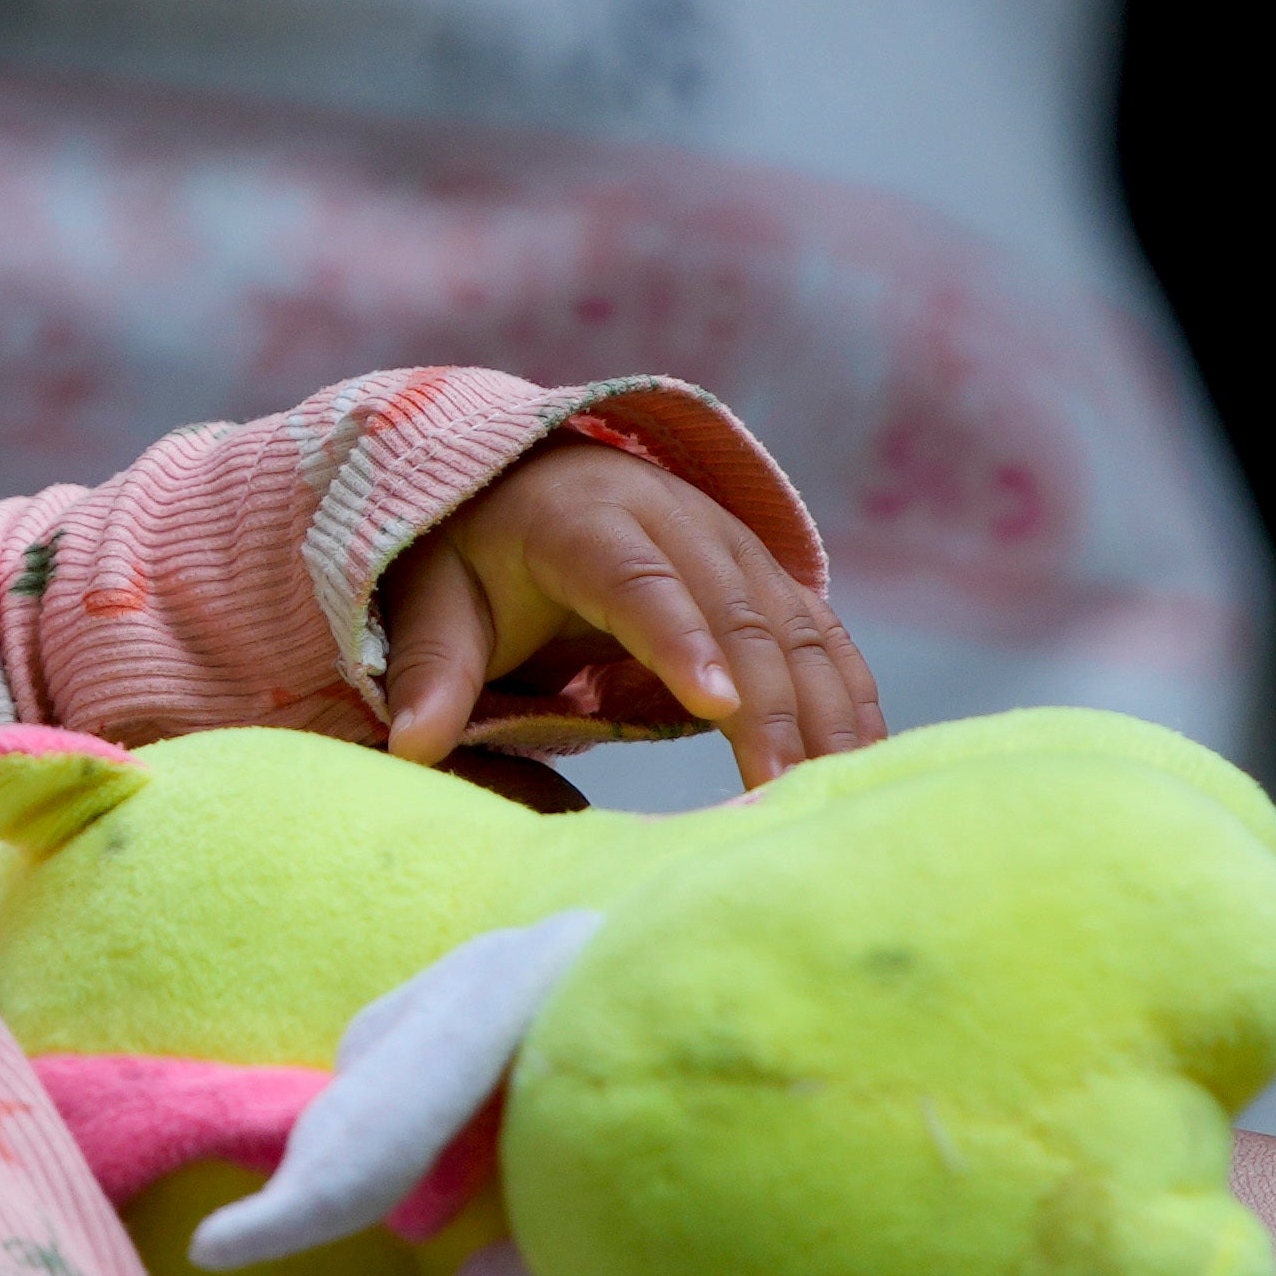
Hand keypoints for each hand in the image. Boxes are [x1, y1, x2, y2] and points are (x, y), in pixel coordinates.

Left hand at [379, 434, 881, 783]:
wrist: (527, 483)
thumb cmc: (473, 557)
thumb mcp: (433, 602)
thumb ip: (429, 671)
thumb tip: (411, 745)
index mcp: (583, 518)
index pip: (635, 579)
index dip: (677, 639)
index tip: (715, 707)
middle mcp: (672, 516)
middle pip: (733, 608)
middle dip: (766, 702)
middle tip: (779, 791)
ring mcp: (729, 541)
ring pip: (791, 623)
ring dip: (823, 704)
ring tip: (837, 791)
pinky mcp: (762, 573)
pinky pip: (816, 631)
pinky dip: (846, 690)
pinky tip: (865, 757)